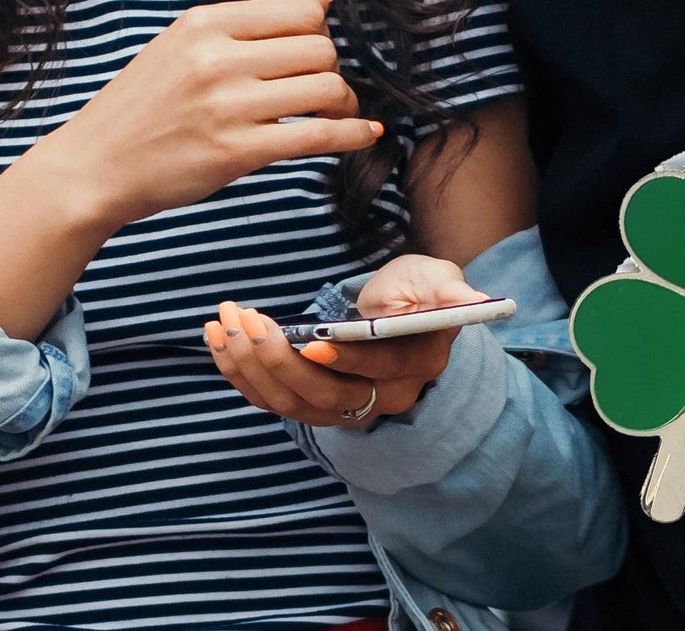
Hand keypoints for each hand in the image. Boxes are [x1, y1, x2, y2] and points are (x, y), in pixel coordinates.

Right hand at [44, 0, 377, 229]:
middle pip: (319, 48)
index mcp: (205, 23)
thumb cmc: (141, 107)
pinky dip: (350, 134)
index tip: (313, 55)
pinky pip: (315, 135)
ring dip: (342, 103)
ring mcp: (226, 104)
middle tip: (322, 92)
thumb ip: (252, 24)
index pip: (300, 11)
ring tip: (334, 115)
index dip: (320, 33)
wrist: (93, 166)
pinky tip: (365, 134)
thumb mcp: (185, 46)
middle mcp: (217, 57)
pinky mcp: (235, 151)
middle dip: (331, 70)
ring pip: (324, 88)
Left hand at [204, 255, 485, 428]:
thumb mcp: (436, 277)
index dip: (344, 359)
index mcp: (416, 364)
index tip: (311, 340)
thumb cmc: (418, 290)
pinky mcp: (312, 404)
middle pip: (326, 397)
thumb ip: (447, 286)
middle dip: (280, 362)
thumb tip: (469, 296)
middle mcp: (382, 397)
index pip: (377, 369)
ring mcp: (344, 407)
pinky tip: (214, 338)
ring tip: (223, 323)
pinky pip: (271, 400)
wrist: (402, 315)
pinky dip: (238, 373)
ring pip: (291, 404)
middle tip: (247, 322)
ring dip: (249, 366)